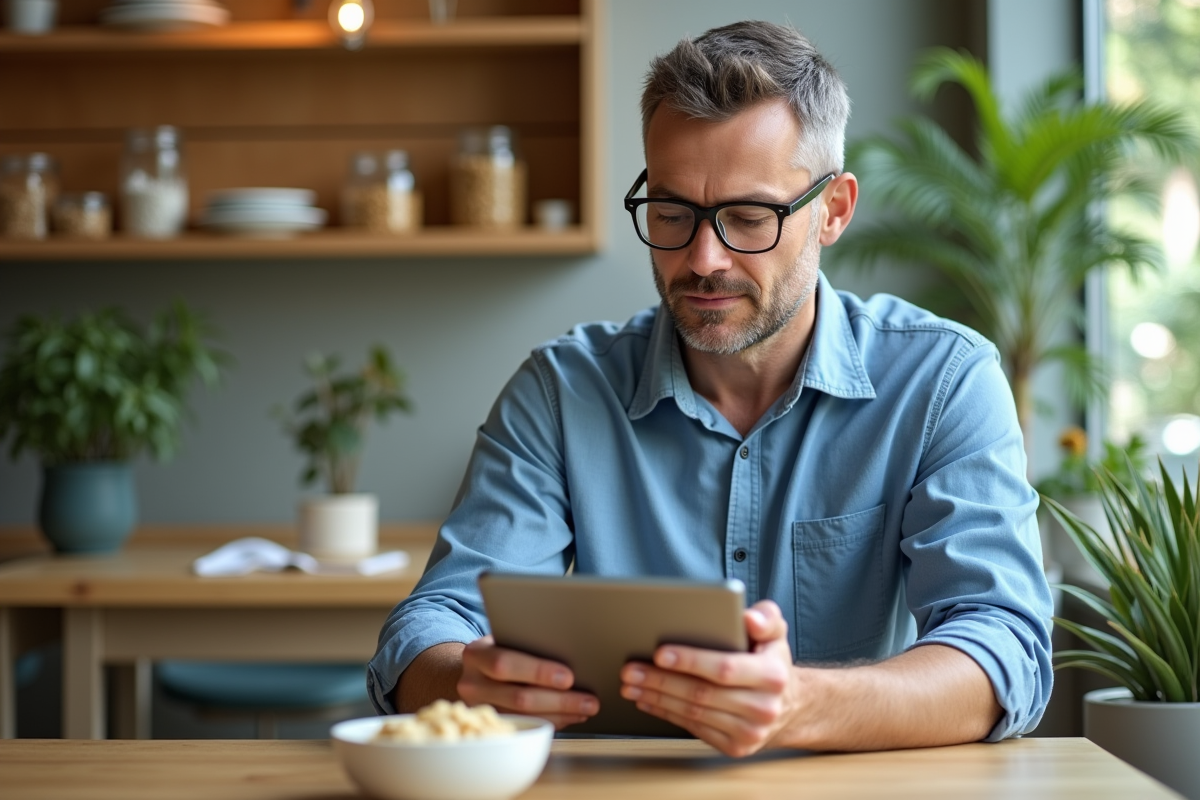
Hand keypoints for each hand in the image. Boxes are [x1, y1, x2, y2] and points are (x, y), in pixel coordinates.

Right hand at [457, 635, 599, 729]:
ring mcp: (479, 709)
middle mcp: (472, 684)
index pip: (505, 663)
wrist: (474, 670)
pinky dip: (552, 721)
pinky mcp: (491, 724)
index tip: (569, 677)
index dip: (538, 671)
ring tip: (586, 709)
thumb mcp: (506, 638)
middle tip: (589, 701)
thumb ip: (527, 643)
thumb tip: (571, 653)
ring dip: (561, 714)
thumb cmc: (500, 647)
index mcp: (476, 654)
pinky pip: (526, 726)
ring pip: (525, 717)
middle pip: (519, 697)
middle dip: (559, 700)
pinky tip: (571, 715)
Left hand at [619, 600, 798, 756]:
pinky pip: (694, 728)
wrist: (788, 706)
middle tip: (631, 670)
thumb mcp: (775, 632)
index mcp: (772, 676)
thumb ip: (765, 617)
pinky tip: (648, 701)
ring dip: (657, 698)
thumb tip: (748, 618)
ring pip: (693, 713)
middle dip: (661, 681)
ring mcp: (749, 732)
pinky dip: (666, 714)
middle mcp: (764, 708)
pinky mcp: (735, 747)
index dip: (691, 661)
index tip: (660, 653)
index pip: (725, 669)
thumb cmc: (771, 661)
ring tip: (632, 684)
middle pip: (702, 694)